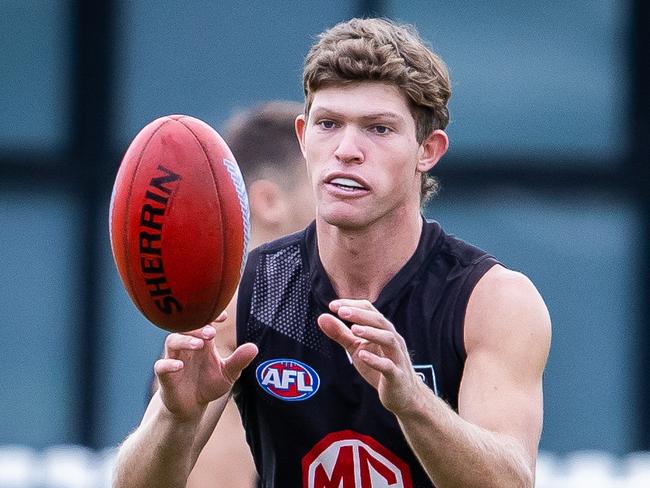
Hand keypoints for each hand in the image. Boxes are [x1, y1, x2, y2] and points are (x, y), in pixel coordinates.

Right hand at [154, 311, 257, 421]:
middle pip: (186, 327)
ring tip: (199, 345)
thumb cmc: (208, 384)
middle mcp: (187, 347)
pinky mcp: (165, 376)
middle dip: (198, 327)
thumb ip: (239, 360)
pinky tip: (179, 365)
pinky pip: (161, 365)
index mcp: (203, 342)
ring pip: (172, 341)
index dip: (211, 316)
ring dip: (185, 340)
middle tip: (211, 333)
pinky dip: (168, 364)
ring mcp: (174, 359)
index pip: (204, 322)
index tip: (223, 317)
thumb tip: (254, 347)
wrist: (191, 407)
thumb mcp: (228, 373)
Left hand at [318, 299, 423, 413]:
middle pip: (379, 321)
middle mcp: (392, 339)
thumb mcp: (356, 348)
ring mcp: (397, 357)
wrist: (403, 395)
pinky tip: (361, 355)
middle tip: (341, 312)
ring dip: (371, 333)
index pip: (369, 310)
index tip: (333, 305)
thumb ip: (340, 333)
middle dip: (360, 315)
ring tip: (354, 330)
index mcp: (382, 330)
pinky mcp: (396, 376)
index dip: (352, 305)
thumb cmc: (379, 367)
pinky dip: (375, 360)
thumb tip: (322, 317)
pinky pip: (388, 366)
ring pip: (389, 339)